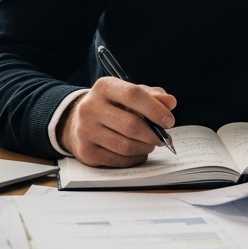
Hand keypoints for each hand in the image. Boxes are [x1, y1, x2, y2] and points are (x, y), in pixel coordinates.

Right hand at [60, 76, 176, 166]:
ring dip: (145, 147)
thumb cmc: (112, 106)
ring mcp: (86, 131)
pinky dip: (135, 158)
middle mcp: (91, 107)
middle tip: (163, 137)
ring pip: (126, 146)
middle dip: (153, 134)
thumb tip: (170, 103)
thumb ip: (152, 96)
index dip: (155, 109)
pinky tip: (137, 151)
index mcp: (104, 87)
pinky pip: (119, 160)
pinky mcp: (86, 152)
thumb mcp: (130, 94)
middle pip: (131, 125)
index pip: (133, 95)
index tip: (169, 121)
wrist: (77, 120)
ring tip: (150, 143)